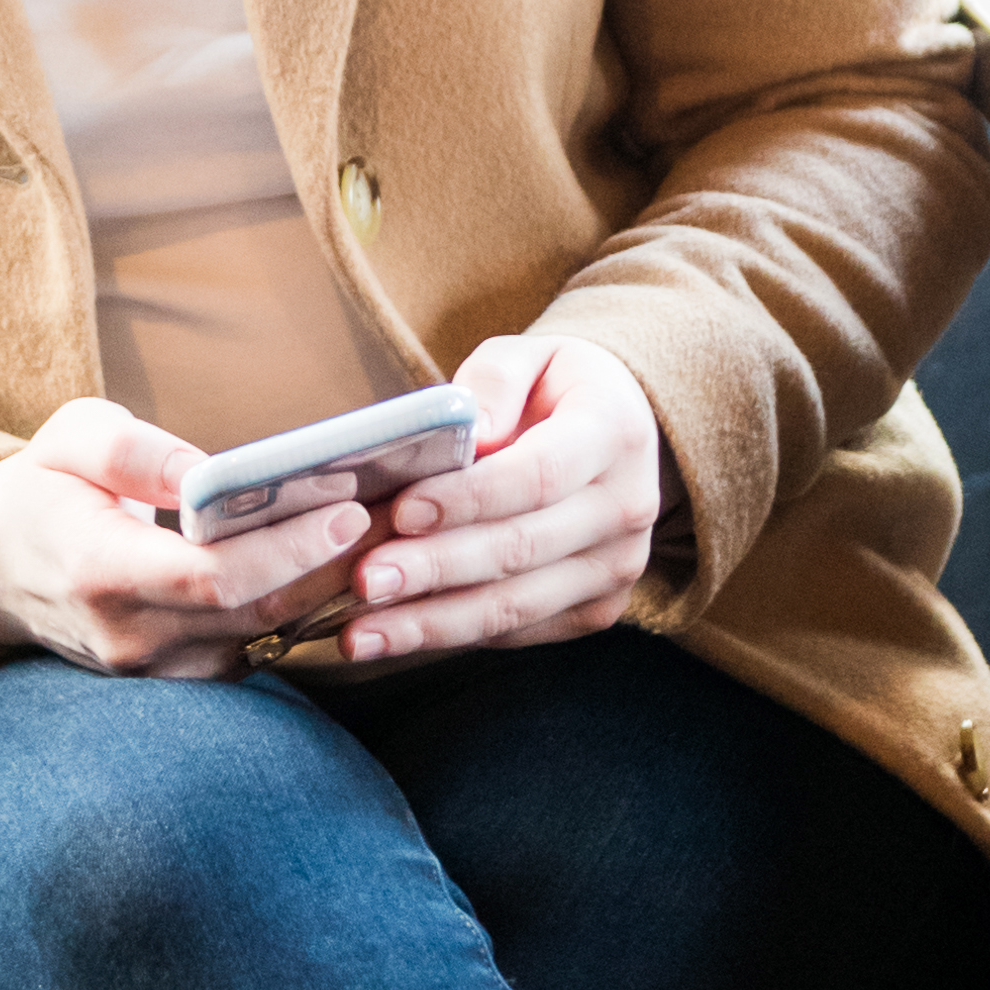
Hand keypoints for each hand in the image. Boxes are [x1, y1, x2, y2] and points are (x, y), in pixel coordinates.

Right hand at [0, 397, 371, 681]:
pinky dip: (307, 609)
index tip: (348, 510)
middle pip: (258, 614)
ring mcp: (156, 668)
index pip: (211, 577)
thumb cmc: (40, 487)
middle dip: (337, 566)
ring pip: (268, 639)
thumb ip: (134, 451)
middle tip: (407, 514)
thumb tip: (207, 476)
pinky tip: (349, 565)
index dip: (286, 550)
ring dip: (335, 591)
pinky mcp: (179, 676)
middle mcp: (130, 637)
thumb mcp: (68, 438)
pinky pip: (259, 649)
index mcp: (99, 572)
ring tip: (398, 534)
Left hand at [334, 332, 665, 666]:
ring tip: (363, 631)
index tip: (403, 512)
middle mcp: (626, 508)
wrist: (614, 433)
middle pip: (520, 549)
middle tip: (365, 580)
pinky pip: (516, 631)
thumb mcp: (526, 355)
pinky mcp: (596, 608)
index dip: (468, 500)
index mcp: (613, 434)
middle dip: (435, 569)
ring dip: (432, 623)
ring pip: (515, 606)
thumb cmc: (552, 390)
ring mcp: (616, 567)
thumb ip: (494, 382)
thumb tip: (468, 430)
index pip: (538, 476)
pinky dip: (451, 635)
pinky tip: (395, 635)